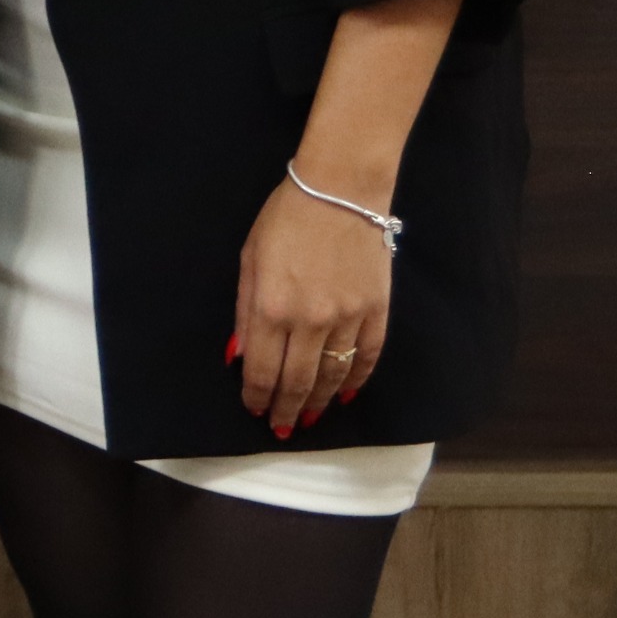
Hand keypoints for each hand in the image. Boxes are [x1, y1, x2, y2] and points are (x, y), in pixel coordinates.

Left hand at [230, 174, 390, 434]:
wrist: (340, 190)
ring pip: (333, 376)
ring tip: (309, 418)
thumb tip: (239, 355)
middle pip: (298, 381)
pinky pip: (367, 357)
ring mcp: (348, 318)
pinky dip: (356, 380)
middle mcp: (311, 321)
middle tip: (282, 427)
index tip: (254, 409)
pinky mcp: (377, 311)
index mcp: (272, 307)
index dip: (258, 396)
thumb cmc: (285, 219)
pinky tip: (344, 394)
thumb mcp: (250, 260)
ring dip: (318, 402)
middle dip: (287, 409)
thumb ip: (245, 312)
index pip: (264, 370)